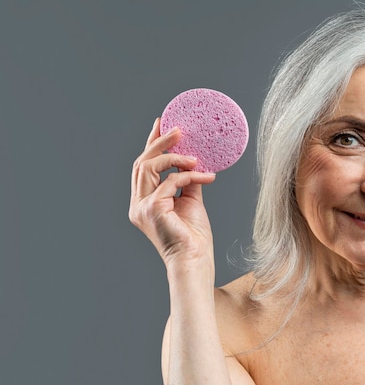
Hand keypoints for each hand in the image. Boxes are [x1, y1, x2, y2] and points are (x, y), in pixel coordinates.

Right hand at [129, 118, 216, 272]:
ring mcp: (141, 207)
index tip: (161, 124)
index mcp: (143, 202)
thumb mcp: (190, 202)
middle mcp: (137, 204)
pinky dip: (189, 176)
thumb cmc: (193, 238)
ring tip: (195, 156)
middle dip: (159, 142)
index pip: (143, 167)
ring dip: (174, 156)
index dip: (151, 143)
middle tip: (178, 129)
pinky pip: (171, 181)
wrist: (194, 260)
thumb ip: (187, 182)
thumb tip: (193, 162)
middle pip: (142, 162)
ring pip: (150, 166)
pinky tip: (207, 177)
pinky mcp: (152, 208)